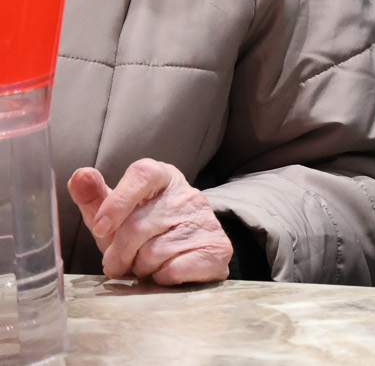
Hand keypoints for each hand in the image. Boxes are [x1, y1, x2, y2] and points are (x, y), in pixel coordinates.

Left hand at [68, 161, 232, 284]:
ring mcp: (205, 221)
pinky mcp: (217, 248)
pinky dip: (161, 278)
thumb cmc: (144, 229)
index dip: (118, 202)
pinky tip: (165, 271)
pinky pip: (174, 270)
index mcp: (163, 177)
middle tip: (119, 262)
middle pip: (138, 226)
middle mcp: (188, 195)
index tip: (101, 228)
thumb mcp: (115, 213)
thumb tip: (79, 175)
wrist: (189, 249)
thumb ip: (94, 196)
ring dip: (141, 268)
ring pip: (154, 253)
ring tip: (146, 264)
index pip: (142, 174)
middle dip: (119, 254)